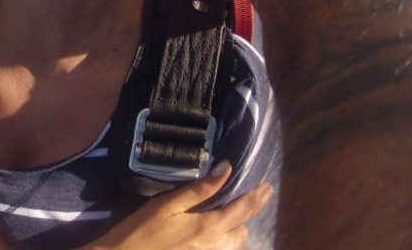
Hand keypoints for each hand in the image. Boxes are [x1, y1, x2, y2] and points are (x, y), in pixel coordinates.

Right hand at [89, 163, 272, 249]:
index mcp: (209, 227)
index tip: (269, 186)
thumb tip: (226, 168)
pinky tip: (216, 235)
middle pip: (242, 230)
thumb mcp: (168, 204)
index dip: (257, 197)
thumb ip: (199, 189)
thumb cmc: (142, 229)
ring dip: (237, 230)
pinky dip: (225, 243)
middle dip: (247, 214)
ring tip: (233, 217)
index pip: (242, 209)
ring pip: (234, 245)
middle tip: (249, 197)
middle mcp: (215, 247)